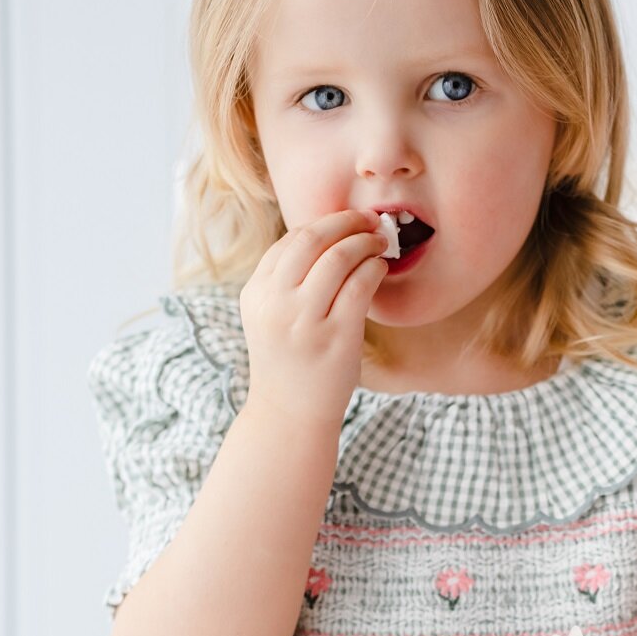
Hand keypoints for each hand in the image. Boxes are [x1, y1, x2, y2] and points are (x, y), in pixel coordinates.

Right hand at [239, 208, 389, 427]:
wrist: (290, 415)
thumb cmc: (288, 364)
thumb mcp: (270, 318)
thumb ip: (285, 282)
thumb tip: (327, 237)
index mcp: (255, 294)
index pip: (288, 242)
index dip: (321, 224)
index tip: (344, 222)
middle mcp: (275, 303)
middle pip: (311, 239)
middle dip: (345, 222)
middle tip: (368, 219)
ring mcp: (305, 321)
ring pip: (338, 258)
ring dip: (364, 242)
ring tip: (379, 242)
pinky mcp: (336, 337)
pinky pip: (359, 286)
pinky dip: (373, 268)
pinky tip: (381, 268)